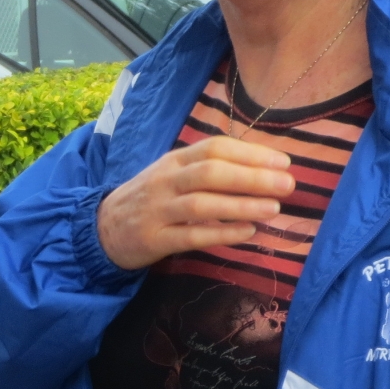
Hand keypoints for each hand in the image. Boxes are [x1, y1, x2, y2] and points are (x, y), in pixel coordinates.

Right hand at [96, 136, 296, 270]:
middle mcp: (165, 182)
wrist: (102, 229)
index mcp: (173, 160)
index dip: (250, 153)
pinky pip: (192, 236)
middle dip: (252, 177)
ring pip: (201, 204)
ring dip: (240, 205)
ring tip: (274, 209)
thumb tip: (263, 170)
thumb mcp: (172, 175)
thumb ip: (207, 170)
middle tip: (287, 185)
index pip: (214, 148)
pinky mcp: (154, 240)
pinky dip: (222, 234)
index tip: (283, 162)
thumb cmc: (150, 199)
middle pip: (210, 173)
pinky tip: (248, 232)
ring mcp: (157, 211)